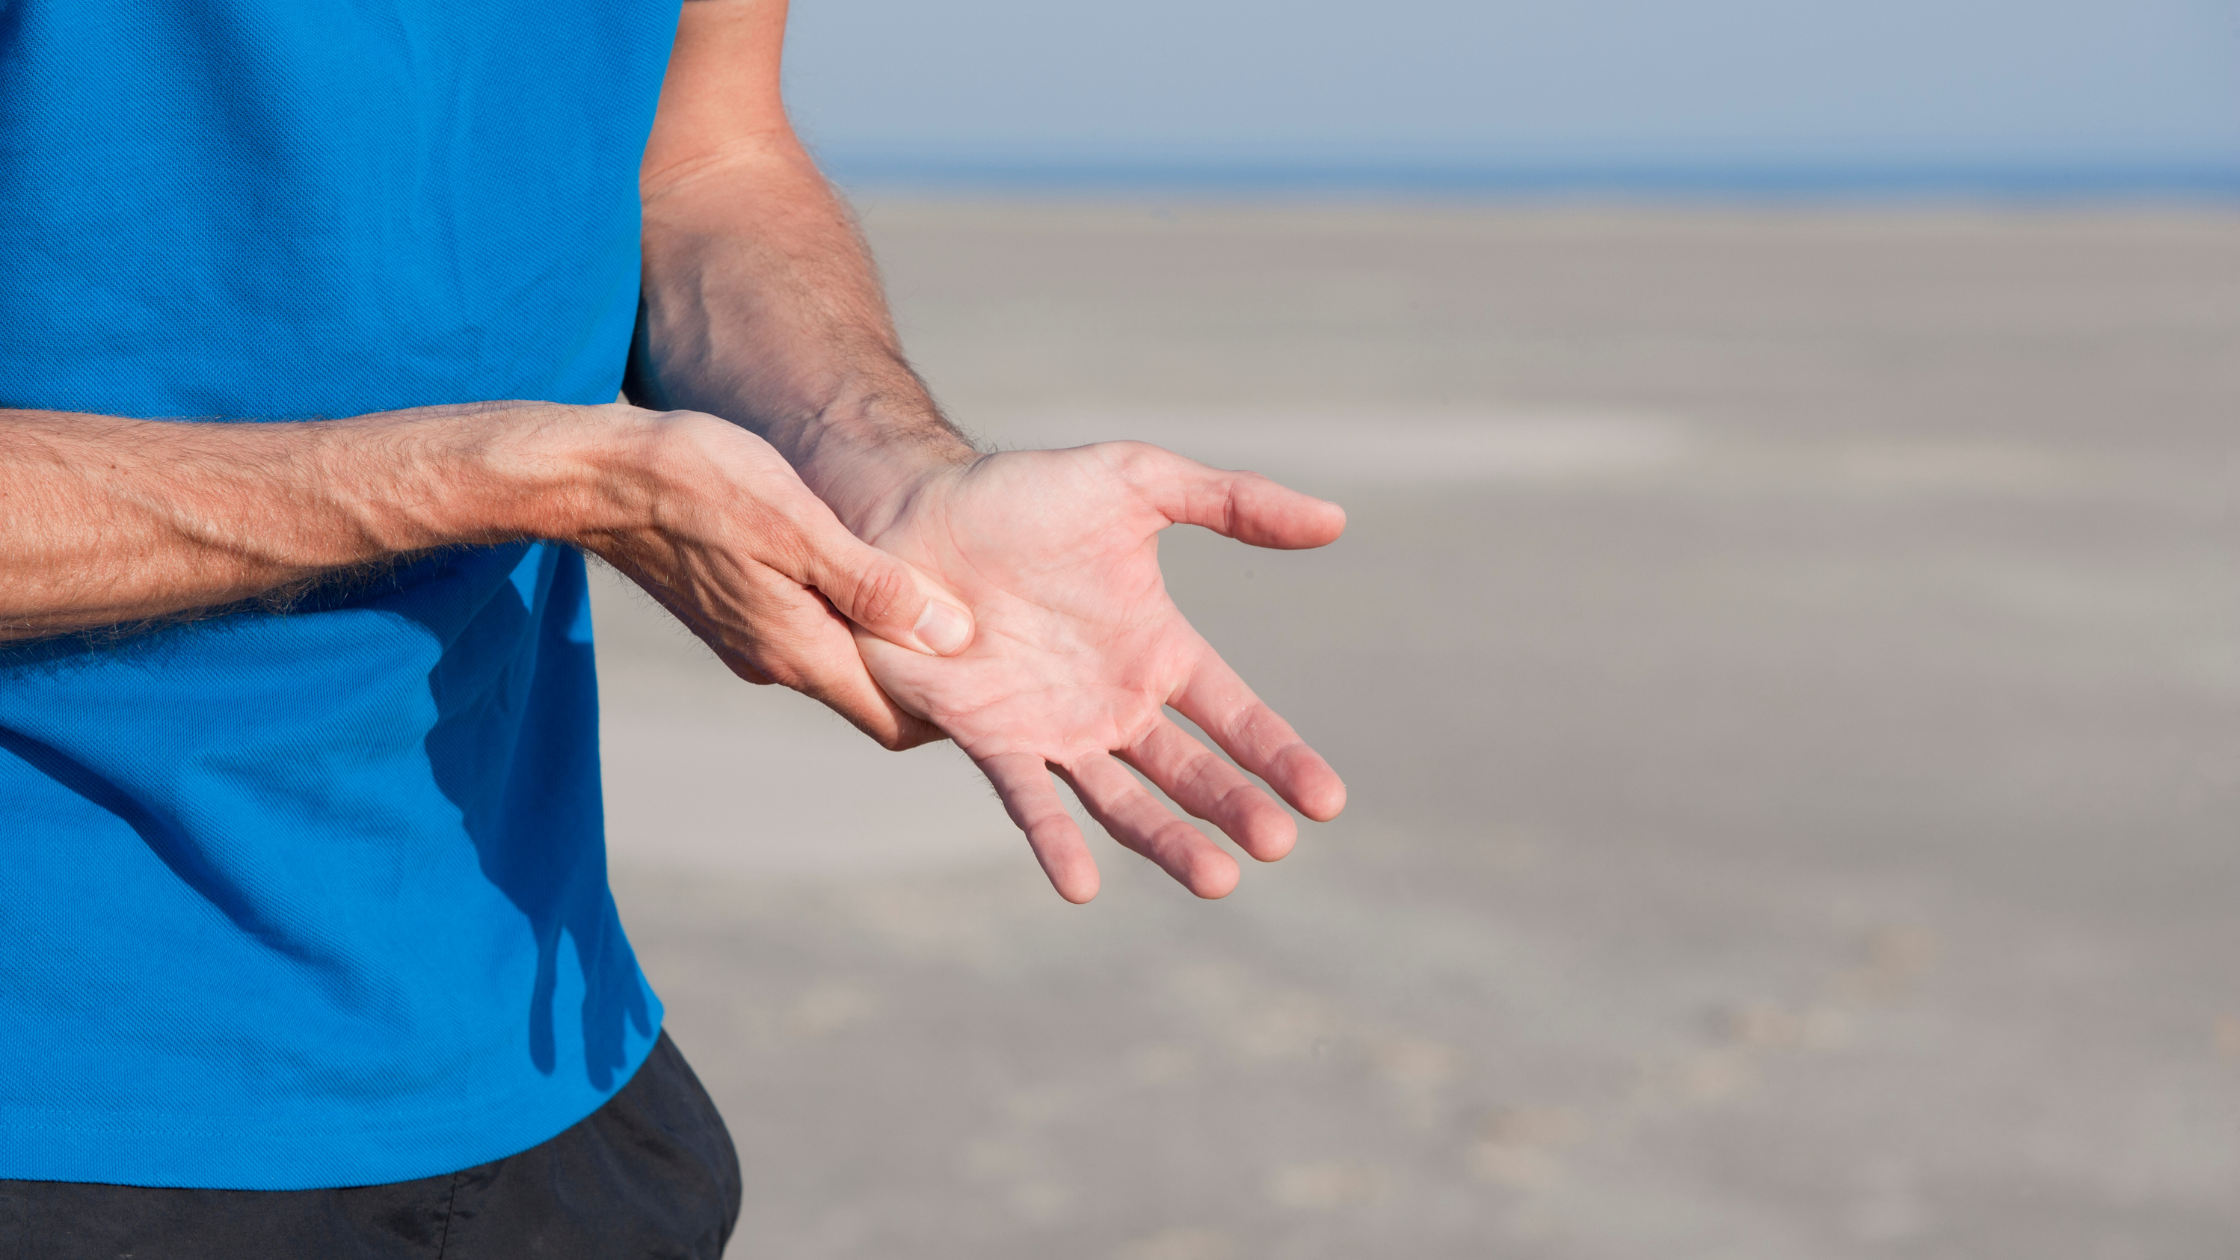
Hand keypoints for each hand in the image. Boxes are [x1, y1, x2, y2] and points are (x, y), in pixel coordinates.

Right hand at [573, 406, 976, 747]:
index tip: (1003, 679)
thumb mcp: (797, 523)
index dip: (952, 710)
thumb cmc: (696, 483)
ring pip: (845, 661)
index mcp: (799, 650)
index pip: (896, 719)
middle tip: (994, 635)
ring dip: (892, 642)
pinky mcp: (737, 610)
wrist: (594, 476)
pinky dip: (854, 616)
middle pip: (876, 696)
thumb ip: (873, 585)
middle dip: (931, 677)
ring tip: (946, 599)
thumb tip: (950, 639)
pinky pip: (814, 631)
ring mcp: (753, 637)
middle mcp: (776, 660)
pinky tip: (877, 574)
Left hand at [853, 442, 1347, 902]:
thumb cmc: (1023, 495)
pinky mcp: (991, 740)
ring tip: (1217, 880)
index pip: (1236, 715)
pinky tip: (1082, 885)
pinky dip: (1056, 842)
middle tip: (1276, 844)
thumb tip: (1336, 521)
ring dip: (1169, 842)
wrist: (912, 508)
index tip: (1328, 801)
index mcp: (1157, 650)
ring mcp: (1054, 730)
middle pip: (1190, 771)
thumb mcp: (1137, 480)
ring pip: (1124, 802)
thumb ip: (1233, 501)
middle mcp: (1113, 704)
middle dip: (1235, 809)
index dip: (1280, 756)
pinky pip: (1030, 799)